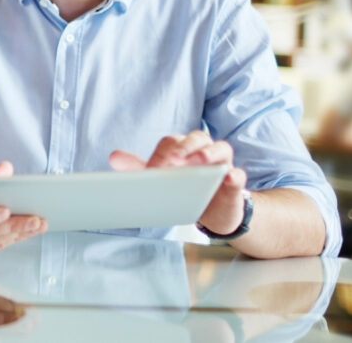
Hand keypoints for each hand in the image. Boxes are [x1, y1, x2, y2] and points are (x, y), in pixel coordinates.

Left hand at [109, 130, 247, 235]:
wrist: (211, 212)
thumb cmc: (185, 189)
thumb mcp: (161, 179)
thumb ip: (139, 168)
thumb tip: (113, 157)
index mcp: (184, 147)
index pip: (172, 143)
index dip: (161, 155)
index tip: (152, 171)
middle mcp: (204, 150)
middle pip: (196, 138)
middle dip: (185, 148)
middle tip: (174, 160)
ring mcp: (222, 164)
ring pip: (220, 149)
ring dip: (210, 153)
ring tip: (201, 161)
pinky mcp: (235, 182)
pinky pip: (238, 175)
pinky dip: (234, 175)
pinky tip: (228, 177)